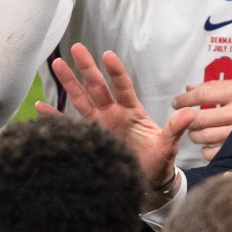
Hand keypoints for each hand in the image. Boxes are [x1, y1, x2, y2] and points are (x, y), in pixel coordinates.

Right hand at [42, 43, 194, 192]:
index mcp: (131, 111)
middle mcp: (112, 114)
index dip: (116, 72)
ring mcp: (99, 125)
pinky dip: (55, 118)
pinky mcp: (90, 139)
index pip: (122, 87)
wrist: (146, 183)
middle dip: (87, 68)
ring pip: (81, 100)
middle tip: (77, 48)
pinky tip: (40, 108)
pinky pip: (69, 126)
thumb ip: (175, 128)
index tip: (108, 55)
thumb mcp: (167, 145)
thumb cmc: (158, 162)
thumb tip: (190, 113)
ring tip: (57, 64)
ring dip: (69, 83)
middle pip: (97, 87)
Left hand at [174, 77, 231, 160]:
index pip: (202, 95)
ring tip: (195, 131)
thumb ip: (213, 86)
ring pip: (205, 136)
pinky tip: (207, 145)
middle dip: (187, 119)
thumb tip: (189, 88)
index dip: (185, 99)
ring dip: (194, 135)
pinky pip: (215, 152)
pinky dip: (206, 150)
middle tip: (185, 119)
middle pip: (200, 118)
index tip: (177, 103)